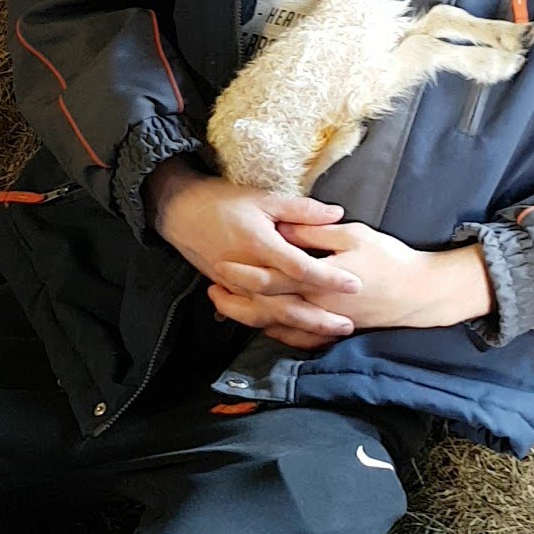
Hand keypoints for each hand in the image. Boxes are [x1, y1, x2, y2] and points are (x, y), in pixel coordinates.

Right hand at [144, 161, 362, 321]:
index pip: (299, 268)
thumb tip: (337, 213)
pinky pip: (253, 317)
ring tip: (327, 335)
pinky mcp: (228, 292)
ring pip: (269, 316)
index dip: (327, 278)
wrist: (179, 212)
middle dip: (317, 318)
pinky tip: (296, 335)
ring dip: (299, 329)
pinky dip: (275, 329)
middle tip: (348, 325)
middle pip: (285, 304)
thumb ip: (301, 209)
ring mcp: (235, 286)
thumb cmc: (222, 201)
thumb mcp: (263, 198)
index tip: (354, 284)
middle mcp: (247, 271)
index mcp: (259, 245)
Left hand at [206, 221, 493, 347]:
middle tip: (211, 290)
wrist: (420, 293)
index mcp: (318, 281)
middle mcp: (316, 308)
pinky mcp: (333, 332)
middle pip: (265, 309)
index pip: (271, 279)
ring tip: (225, 307)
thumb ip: (314, 233)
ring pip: (277, 327)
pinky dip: (275, 334)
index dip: (243, 273)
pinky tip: (261, 326)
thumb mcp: (351, 236)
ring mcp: (324, 325)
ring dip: (248, 318)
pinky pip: (297, 340)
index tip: (219, 263)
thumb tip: (283, 227)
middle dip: (235, 301)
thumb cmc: (389, 259)